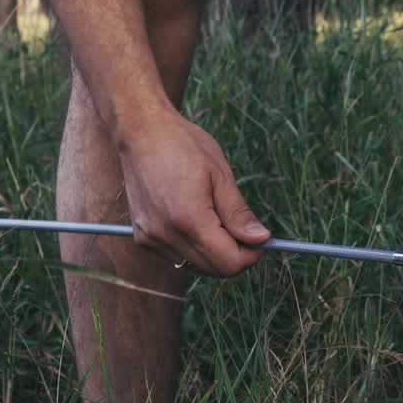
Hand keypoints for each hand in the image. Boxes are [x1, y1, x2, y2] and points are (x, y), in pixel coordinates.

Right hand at [118, 111, 269, 276]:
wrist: (141, 132)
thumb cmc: (184, 146)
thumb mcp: (221, 175)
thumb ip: (239, 213)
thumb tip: (261, 239)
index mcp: (188, 219)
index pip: (228, 263)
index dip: (250, 255)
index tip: (259, 238)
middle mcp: (164, 234)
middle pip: (213, 269)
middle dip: (234, 255)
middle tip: (243, 229)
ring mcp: (150, 237)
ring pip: (195, 266)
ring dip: (214, 252)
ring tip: (217, 218)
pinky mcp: (141, 236)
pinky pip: (178, 256)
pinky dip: (194, 248)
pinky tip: (198, 220)